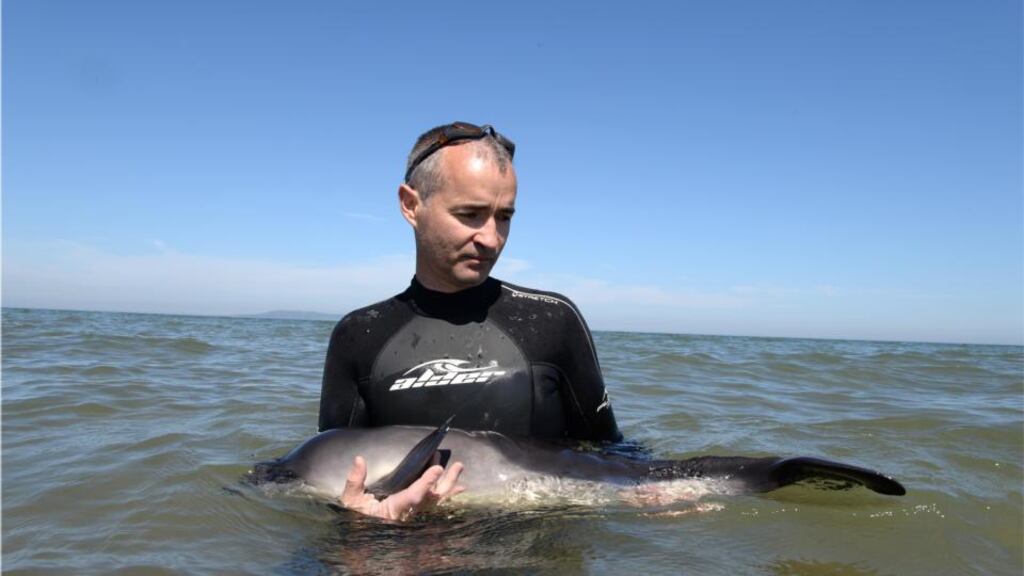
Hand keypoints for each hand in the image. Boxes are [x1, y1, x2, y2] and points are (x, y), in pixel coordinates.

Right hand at [339, 455, 464, 520]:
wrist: (361, 546)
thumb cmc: (356, 522)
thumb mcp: (351, 503)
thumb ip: (354, 482)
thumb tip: (359, 459)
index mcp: (393, 511)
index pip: (413, 496)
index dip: (426, 482)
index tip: (437, 468)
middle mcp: (408, 517)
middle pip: (432, 499)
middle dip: (446, 482)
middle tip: (457, 466)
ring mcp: (415, 520)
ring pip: (437, 503)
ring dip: (449, 486)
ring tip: (459, 470)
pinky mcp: (417, 520)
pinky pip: (436, 510)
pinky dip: (448, 499)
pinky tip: (458, 490)